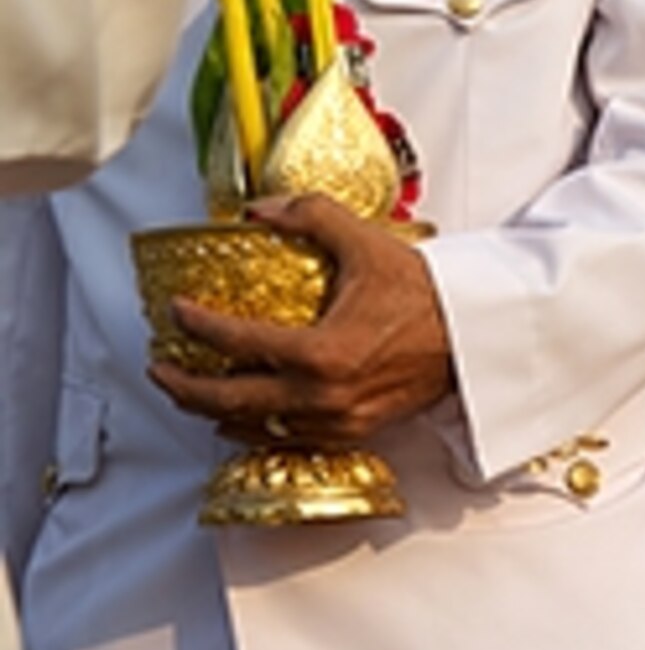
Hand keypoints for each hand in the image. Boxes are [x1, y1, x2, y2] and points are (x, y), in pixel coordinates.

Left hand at [153, 193, 454, 449]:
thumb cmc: (429, 295)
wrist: (478, 337)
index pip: (234, 344)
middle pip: (228, 402)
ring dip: (216, 413)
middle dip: (184, 388)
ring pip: (256, 428)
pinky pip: (291, 439)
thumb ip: (309, 216)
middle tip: (161, 370)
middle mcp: (324, 396)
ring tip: (194, 396)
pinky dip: (260, 429)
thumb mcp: (365, 244)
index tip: (178, 313)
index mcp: (320, 352)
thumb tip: (260, 210)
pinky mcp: (357, 431)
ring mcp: (339, 419)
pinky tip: (247, 418)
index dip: (195, 326)